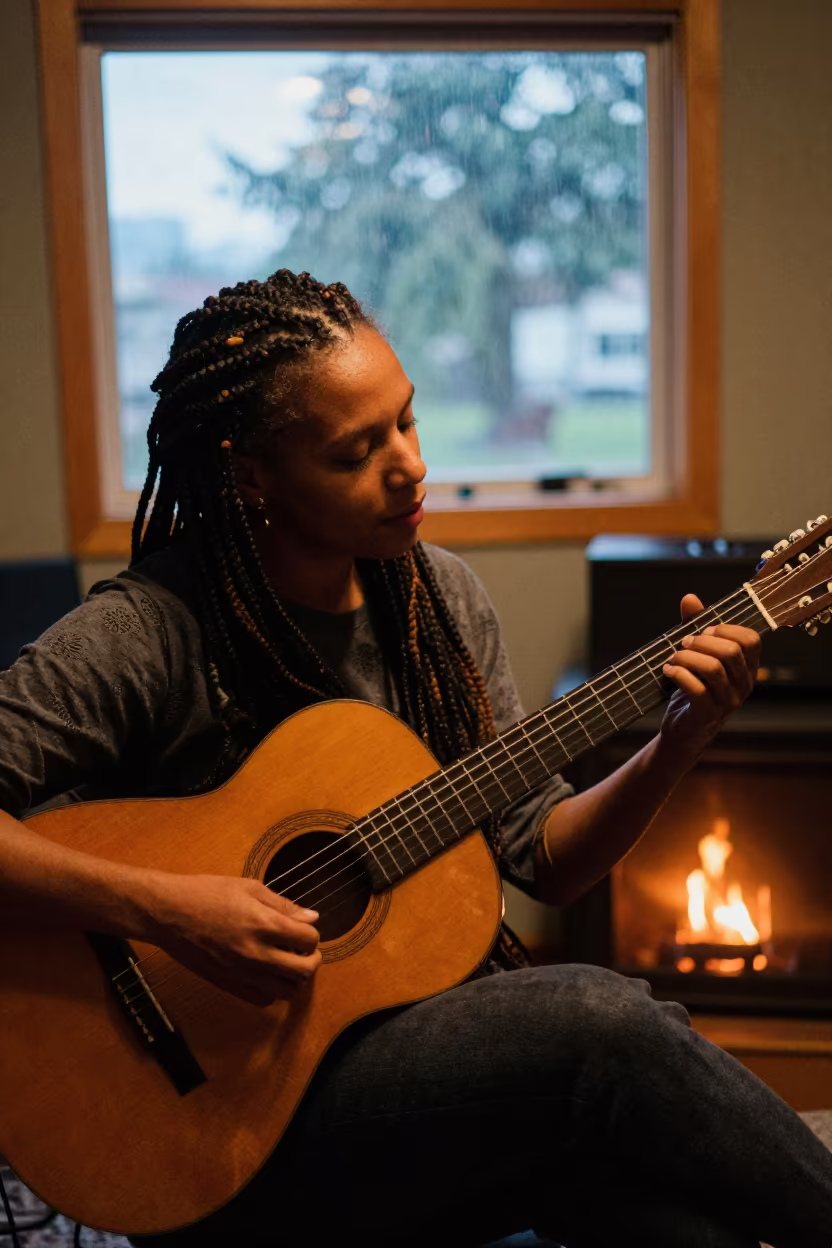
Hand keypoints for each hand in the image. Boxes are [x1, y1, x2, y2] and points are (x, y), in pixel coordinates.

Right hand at [143, 873, 320, 1006]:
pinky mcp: (228, 985)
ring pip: (287, 991)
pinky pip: (263, 1000)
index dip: (311, 933)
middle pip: (304, 970)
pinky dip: (273, 991)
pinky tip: (268, 974)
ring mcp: (242, 973)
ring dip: (294, 978)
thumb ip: (283, 905)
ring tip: (287, 962)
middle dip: (311, 959)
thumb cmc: (206, 894)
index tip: (302, 928)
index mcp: (264, 924)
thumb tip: (311, 917)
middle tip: (304, 950)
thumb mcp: (249, 888)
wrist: (169, 913)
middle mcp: (257, 953)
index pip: (309, 939)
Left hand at [659, 593, 760, 759]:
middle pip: (731, 652)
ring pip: (713, 669)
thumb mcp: (697, 655)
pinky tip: (667, 671)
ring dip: (687, 657)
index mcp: (747, 668)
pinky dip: (678, 675)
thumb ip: (695, 626)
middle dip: (702, 641)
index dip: (728, 629)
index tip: (706, 629)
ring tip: (673, 657)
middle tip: (683, 643)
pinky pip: (697, 690)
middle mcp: (744, 685)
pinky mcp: (708, 715)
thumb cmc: (694, 687)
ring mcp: (728, 702)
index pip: (752, 640)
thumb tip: (690, 598)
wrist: (684, 729)